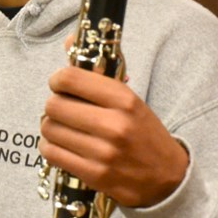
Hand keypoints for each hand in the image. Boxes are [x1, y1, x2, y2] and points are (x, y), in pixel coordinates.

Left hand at [40, 64, 188, 207]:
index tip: (60, 84)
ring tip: (64, 128)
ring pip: (50, 130)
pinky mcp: (94, 175)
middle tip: (63, 109)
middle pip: (55, 105)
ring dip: (51, 127)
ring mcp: (103, 152)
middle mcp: (114, 125)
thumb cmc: (143, 132)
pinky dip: (51, 148)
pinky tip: (62, 146)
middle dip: (53, 105)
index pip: (71, 79)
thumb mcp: (128, 98)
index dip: (58, 79)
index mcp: (124, 99)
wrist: (167, 177)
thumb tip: (68, 40)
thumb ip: (97, 71)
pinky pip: (52, 154)